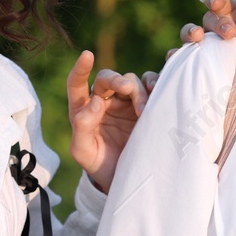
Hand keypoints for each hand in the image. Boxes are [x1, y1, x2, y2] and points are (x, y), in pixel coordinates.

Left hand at [66, 49, 150, 193]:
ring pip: (131, 82)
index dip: (80, 69)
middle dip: (117, 80)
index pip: (77, 84)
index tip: (87, 56)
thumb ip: (81, 127)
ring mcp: (125, 103)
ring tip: (144, 110)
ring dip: (138, 91)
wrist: (125, 180)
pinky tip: (158, 96)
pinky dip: (155, 87)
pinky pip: (151, 89)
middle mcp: (104, 101)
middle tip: (127, 88)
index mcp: (83, 109)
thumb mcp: (83, 152)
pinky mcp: (145, 108)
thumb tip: (94, 103)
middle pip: (108, 79)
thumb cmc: (100, 165)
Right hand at [173, 0, 235, 56]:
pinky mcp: (200, 64)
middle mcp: (215, 28)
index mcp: (231, 14)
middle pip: (208, 19)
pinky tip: (174, 58)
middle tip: (230, 32)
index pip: (219, 1)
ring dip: (190, 33)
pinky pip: (184, 59)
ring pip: (189, 35)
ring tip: (198, 38)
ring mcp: (206, 46)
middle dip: (217, 23)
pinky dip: (176, 57)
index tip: (217, 2)